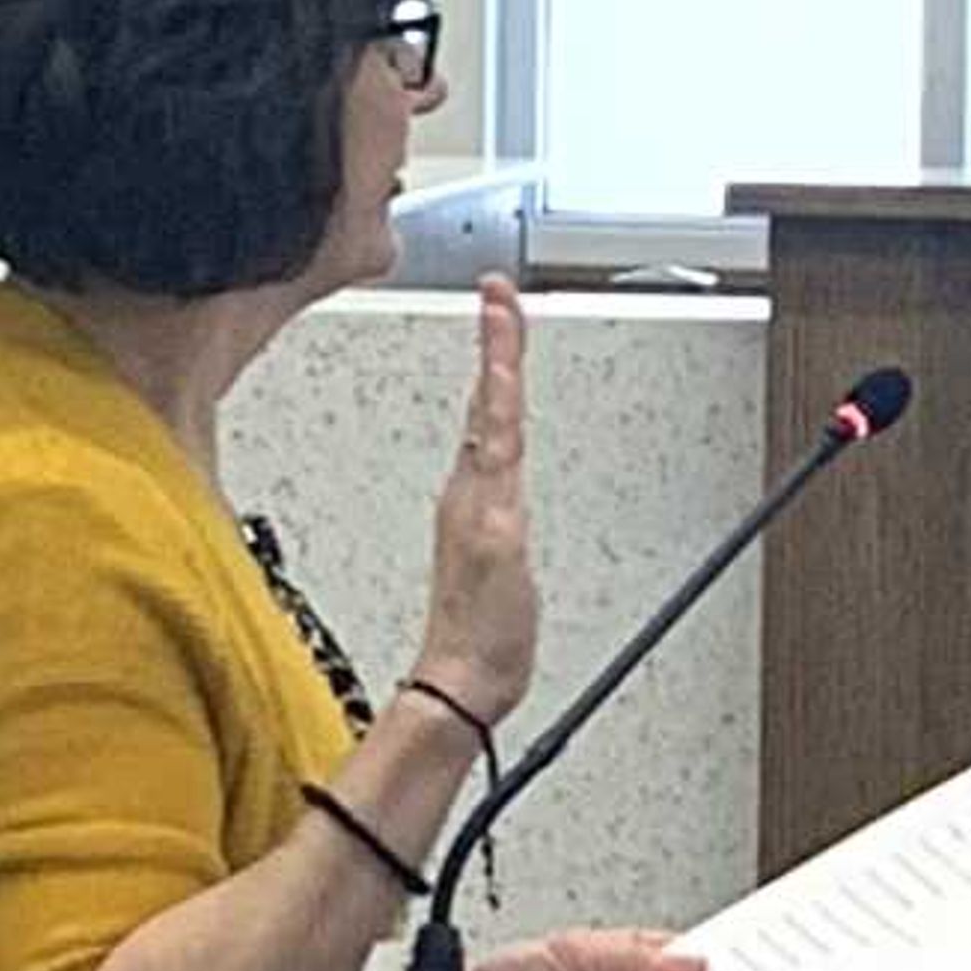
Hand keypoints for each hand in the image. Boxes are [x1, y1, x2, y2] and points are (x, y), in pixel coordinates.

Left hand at [418, 275, 537, 727]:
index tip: (500, 297)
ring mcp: (476, 504)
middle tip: (500, 296)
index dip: (500, 347)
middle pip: (487, 399)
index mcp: (479, 487)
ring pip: (485, 421)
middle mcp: (472, 487)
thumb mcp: (503, 556)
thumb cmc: (486, 628)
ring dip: (495, 376)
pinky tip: (501, 422)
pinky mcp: (486, 525)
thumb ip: (498, 500)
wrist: (468, 674)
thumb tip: (496, 456)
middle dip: (497, 345)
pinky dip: (498, 422)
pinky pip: (491, 455)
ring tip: (502, 337)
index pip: (493, 400)